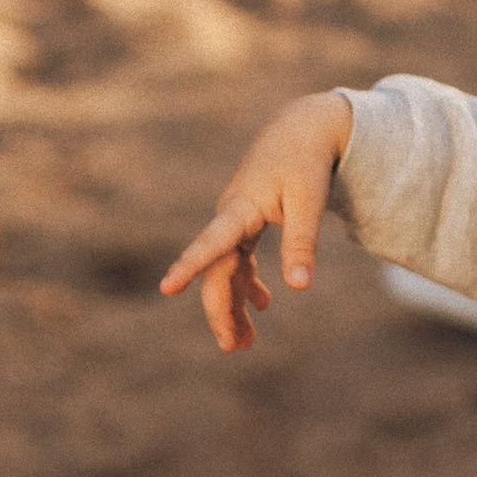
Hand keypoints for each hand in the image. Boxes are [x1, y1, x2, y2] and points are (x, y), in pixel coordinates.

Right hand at [159, 90, 353, 350]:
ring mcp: (235, 221)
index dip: (189, 266)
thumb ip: (302, 242)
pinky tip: (263, 304)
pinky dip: (248, 284)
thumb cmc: (306, 162)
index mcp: (240, 208)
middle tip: (233, 347)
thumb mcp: (309, 201)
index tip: (167, 288)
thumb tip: (300, 288)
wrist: (302, 129)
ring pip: (226, 270)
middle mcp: (230, 216)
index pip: (211, 243)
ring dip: (233, 305)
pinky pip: (238, 260)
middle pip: (217, 270)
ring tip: (243, 343)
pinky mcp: (245, 222)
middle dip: (221, 310)